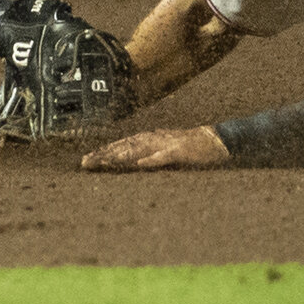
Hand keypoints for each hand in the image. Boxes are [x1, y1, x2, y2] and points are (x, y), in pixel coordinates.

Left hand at [80, 126, 229, 172]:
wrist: (219, 142)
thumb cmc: (192, 151)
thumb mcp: (168, 154)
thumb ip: (151, 157)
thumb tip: (134, 163)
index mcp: (152, 140)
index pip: (123, 145)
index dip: (104, 151)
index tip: (87, 160)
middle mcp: (156, 139)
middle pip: (125, 145)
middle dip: (104, 153)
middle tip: (85, 163)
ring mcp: (168, 144)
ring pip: (140, 148)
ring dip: (120, 155)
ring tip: (103, 162)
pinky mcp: (182, 151)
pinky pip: (165, 156)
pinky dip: (152, 159)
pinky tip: (140, 164)